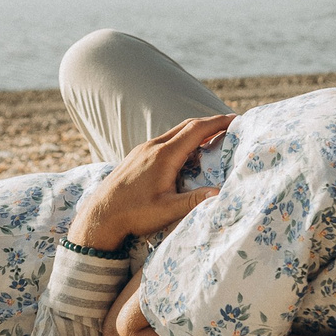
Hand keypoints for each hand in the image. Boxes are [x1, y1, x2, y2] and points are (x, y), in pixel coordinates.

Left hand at [70, 112, 232, 253]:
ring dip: (195, 132)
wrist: (100, 215)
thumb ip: (194, 200)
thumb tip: (220, 193)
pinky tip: (186, 154)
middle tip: (230, 126)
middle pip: (187, 126)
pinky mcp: (136, 156)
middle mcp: (153, 146)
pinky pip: (164, 141)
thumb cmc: (133, 213)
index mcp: (164, 155)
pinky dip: (181, 140)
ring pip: (174, 133)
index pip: (196, 130)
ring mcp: (143, 149)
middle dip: (210, 123)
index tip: (236, 119)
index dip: (218, 122)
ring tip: (213, 139)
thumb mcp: (167, 210)